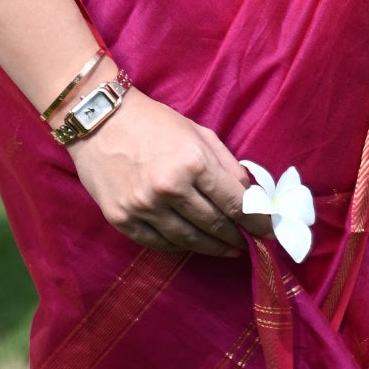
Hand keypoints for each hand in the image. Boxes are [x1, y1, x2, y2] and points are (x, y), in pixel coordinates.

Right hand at [68, 88, 264, 257]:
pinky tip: (193, 243)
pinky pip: (160, 244)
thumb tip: (250, 196)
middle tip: (248, 243)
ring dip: (213, 247)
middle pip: (215, 226)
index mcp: (192, 162)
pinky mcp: (122, 220)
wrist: (99, 120)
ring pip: (189, 241)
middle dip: (237, 237)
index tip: (269, 233)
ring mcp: (143, 207)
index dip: (257, 222)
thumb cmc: (154, 122)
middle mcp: (169, 188)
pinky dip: (181, 246)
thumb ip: (227, 164)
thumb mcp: (198, 133)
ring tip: (226, 248)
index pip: (235, 204)